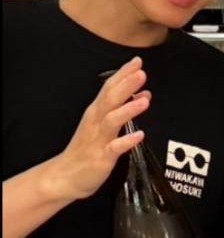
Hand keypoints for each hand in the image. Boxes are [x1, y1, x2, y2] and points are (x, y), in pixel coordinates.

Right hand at [52, 56, 150, 201]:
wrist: (65, 176)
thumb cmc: (87, 148)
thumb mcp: (105, 124)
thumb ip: (124, 108)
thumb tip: (144, 94)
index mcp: (97, 112)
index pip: (110, 88)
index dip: (123, 74)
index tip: (137, 61)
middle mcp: (96, 122)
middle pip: (110, 99)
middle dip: (125, 85)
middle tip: (141, 72)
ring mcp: (98, 140)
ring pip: (112, 121)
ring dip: (128, 110)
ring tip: (145, 100)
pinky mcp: (101, 158)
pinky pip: (114, 148)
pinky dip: (127, 141)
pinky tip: (139, 135)